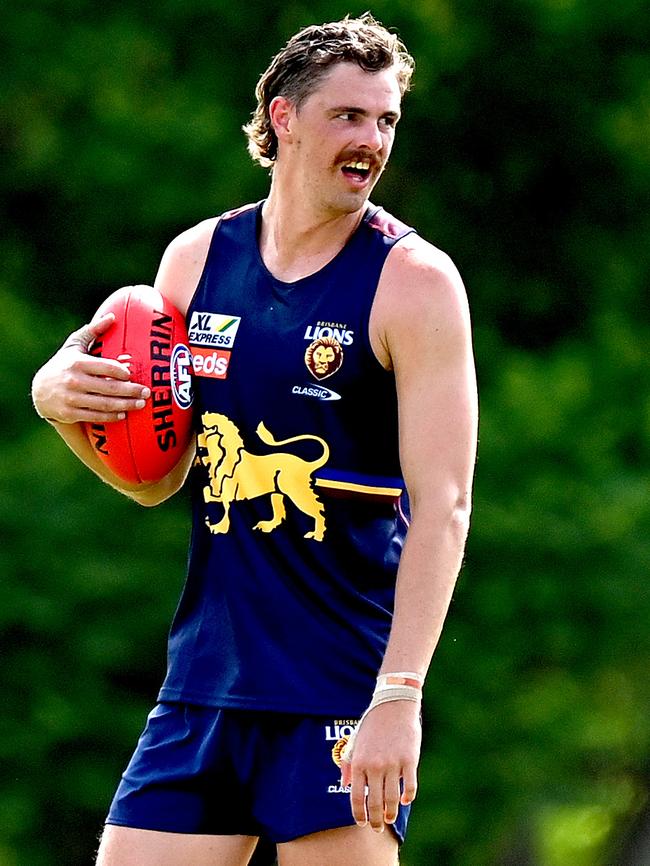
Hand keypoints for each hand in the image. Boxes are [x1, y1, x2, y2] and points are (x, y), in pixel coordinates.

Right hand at [31, 313, 149, 423]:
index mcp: (78, 363)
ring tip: (140, 404)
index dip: (121, 371)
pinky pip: (95, 416)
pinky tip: (123, 414)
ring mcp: (72, 398)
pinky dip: (110, 417)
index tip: (132, 374)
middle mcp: (74, 381)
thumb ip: (92, 331)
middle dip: (131, 391)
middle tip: (147, 392)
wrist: (39, 391)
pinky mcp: (70, 413)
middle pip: (109, 387)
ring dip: (125, 405)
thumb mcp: (74, 346)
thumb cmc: (62, 365)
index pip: (105, 367)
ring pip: (104, 404)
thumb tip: (111, 316)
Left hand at [341, 700, 421, 831]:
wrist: (393, 705)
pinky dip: (408, 797)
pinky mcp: (409, 761)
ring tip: (390, 818)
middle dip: (376, 820)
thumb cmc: (373, 724)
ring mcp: (393, 764)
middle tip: (378, 827)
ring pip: (392, 800)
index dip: (359, 815)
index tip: (363, 823)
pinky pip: (410, 787)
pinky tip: (405, 800)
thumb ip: (349, 764)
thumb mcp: (356, 742)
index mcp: (359, 763)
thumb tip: (346, 785)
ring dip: (391, 813)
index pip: (356, 798)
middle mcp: (375, 766)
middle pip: (375, 803)